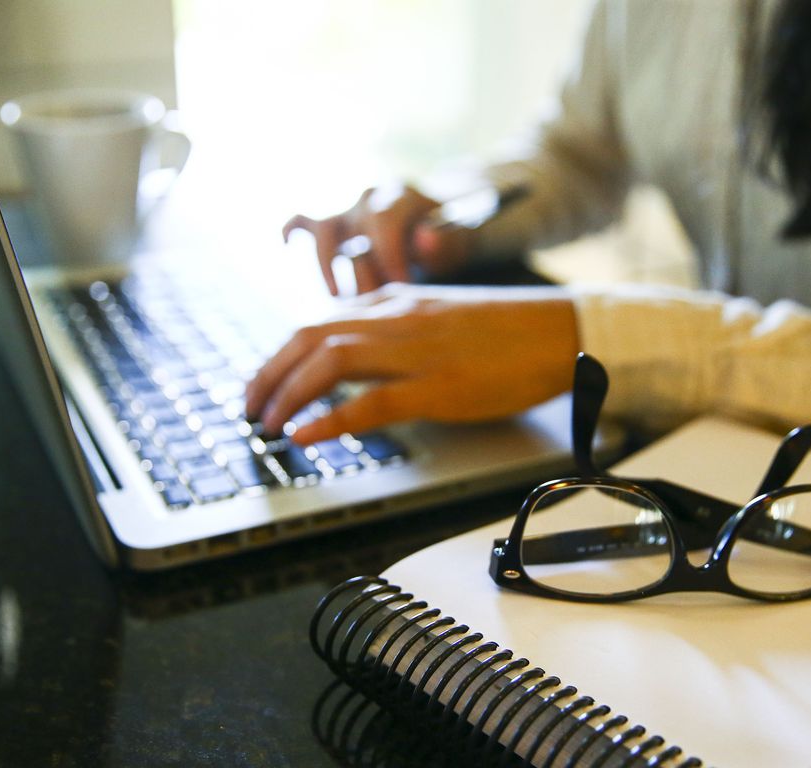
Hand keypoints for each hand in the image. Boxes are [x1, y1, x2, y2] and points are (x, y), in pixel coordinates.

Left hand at [244, 283, 578, 443]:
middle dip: (268, 372)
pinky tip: (306, 435)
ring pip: (330, 360)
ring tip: (267, 424)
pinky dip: (330, 418)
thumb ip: (396, 329)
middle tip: (249, 406)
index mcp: (396, 302)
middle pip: (309, 335)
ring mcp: (417, 351)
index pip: (319, 320)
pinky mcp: (439, 386)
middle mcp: (397, 319)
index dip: (281, 354)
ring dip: (287, 393)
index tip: (264, 382)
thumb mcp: (439, 317)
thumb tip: (359, 357)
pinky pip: (371, 401)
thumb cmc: (507, 330)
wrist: (561, 331)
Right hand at [283, 184, 473, 295]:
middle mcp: (369, 198)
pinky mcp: (332, 224)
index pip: (386, 220)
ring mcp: (348, 211)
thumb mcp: (459, 239)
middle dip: (367, 266)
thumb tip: (424, 239)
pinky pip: (302, 220)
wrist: (437, 225)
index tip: (403, 287)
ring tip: (338, 296)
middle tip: (379, 298)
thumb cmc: (448, 238)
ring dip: (328, 264)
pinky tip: (287, 246)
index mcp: (401, 196)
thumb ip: (446, 239)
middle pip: (356, 226)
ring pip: (323, 227)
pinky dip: (292, 230)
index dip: (391, 256)